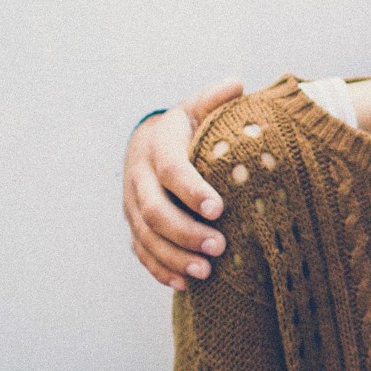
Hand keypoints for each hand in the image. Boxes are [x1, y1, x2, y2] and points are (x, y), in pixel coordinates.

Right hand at [124, 76, 244, 288]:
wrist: (147, 144)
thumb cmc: (186, 128)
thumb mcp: (198, 109)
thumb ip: (216, 100)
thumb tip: (237, 85)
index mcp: (158, 147)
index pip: (172, 170)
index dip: (192, 190)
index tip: (219, 208)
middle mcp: (139, 178)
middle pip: (155, 211)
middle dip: (186, 232)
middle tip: (218, 248)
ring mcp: (132, 205)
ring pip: (146, 237)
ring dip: (174, 257)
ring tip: (205, 273)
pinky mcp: (134, 225)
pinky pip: (142, 252)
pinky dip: (160, 270)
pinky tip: (183, 285)